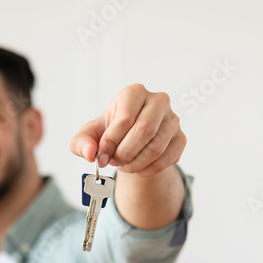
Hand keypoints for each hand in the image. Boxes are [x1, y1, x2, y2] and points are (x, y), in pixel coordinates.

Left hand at [70, 84, 185, 177]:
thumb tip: (89, 153)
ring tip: (124, 166)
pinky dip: (149, 170)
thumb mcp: (89, 135)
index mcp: (134, 93)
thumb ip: (81, 142)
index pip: (125, 119)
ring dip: (135, 163)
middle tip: (114, 162)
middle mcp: (158, 101)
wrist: (131, 142)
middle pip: (144, 131)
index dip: (110, 143)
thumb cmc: (109, 133)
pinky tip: (138, 169)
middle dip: (124, 153)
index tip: (101, 157)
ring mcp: (173, 119)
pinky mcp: (181, 138)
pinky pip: (167, 159)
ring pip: (156, 147)